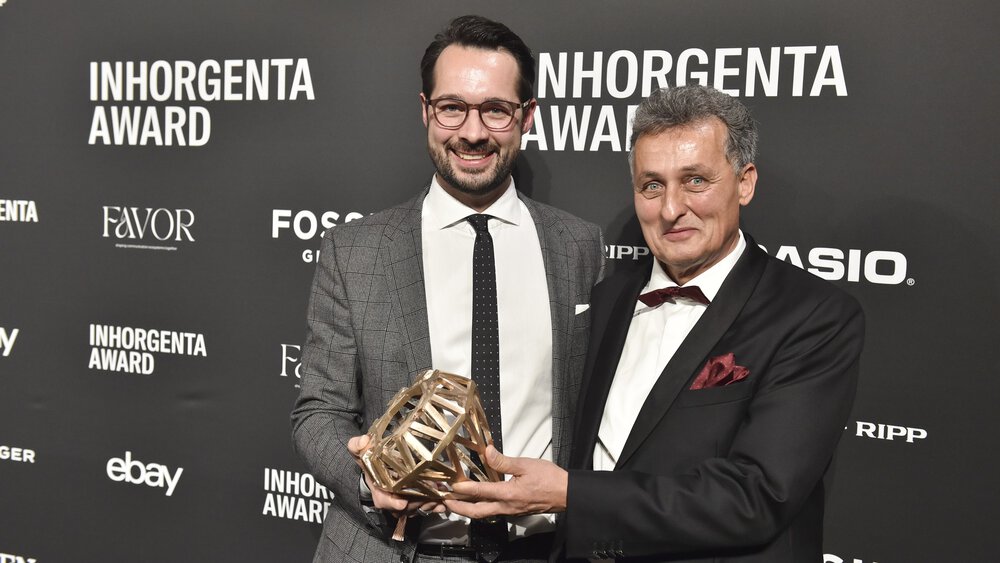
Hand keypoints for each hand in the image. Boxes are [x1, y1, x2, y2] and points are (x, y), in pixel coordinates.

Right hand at [347, 434, 444, 516]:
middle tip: (430, 496)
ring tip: (439, 498)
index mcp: (378, 489)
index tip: (402, 502)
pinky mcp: (414, 502)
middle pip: (404, 507)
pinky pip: (424, 509)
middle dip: (417, 503)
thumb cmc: (370, 458)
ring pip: (416, 509)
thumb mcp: (361, 450)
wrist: (378, 465)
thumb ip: (357, 445)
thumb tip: (364, 440)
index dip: (392, 502)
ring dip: (428, 505)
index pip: (383, 500)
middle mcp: (391, 499)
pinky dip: (434, 507)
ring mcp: (403, 502)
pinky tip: (442, 505)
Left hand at [444, 446, 567, 517]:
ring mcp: (510, 511)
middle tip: (446, 502)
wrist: (566, 494)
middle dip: (459, 509)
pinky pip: (493, 512)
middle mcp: (507, 506)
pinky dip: (481, 508)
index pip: (480, 492)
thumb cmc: (550, 480)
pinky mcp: (514, 511)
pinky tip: (478, 501)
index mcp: (509, 494)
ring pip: (484, 514)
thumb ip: (504, 460)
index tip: (451, 487)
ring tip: (456, 503)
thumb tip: (487, 452)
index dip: (463, 490)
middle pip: (477, 512)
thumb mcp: (526, 464)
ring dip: (468, 510)